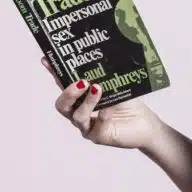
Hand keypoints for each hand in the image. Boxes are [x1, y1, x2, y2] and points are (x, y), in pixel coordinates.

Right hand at [42, 57, 160, 148]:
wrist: (145, 122)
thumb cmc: (129, 103)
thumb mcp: (115, 85)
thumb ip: (104, 75)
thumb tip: (99, 56)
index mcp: (81, 97)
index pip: (64, 84)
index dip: (54, 72)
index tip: (46, 59)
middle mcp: (79, 111)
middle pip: (62, 104)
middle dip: (67, 91)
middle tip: (80, 81)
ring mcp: (86, 125)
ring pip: (74, 114)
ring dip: (84, 100)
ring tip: (96, 88)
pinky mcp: (96, 135)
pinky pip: (93, 123)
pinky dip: (99, 110)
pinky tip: (106, 101)